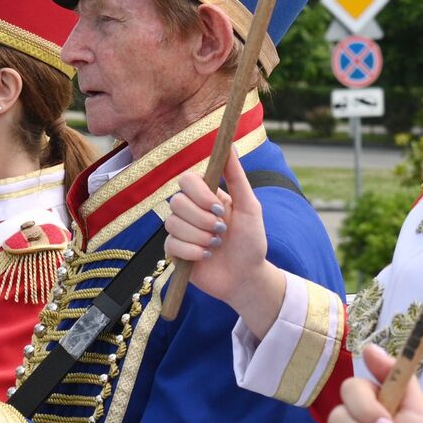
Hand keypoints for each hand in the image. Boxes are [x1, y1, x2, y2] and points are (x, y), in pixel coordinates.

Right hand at [163, 148, 284, 335]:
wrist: (247, 277)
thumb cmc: (251, 241)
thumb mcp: (250, 207)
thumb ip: (237, 177)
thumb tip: (229, 145)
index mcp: (206, 197)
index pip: (185, 180)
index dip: (198, 194)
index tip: (218, 208)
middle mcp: (190, 211)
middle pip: (176, 202)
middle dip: (202, 220)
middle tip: (222, 232)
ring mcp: (180, 231)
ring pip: (173, 224)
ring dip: (200, 238)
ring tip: (217, 246)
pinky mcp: (174, 252)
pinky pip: (171, 244)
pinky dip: (193, 252)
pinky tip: (207, 257)